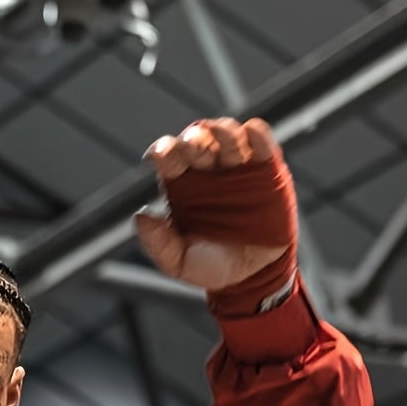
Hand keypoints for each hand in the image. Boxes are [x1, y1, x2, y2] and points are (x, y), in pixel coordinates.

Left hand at [134, 118, 296, 316]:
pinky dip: (256, 134)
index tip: (161, 154)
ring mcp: (237, 167)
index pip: (169, 158)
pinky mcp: (266, 169)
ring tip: (220, 133)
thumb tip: (141, 217)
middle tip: (192, 144)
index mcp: (183, 186)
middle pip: (198, 141)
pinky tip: (250, 133)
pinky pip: (260, 143)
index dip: (164, 149)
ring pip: (228, 135)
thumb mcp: (180, 263)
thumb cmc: (212, 267)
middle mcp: (208, 170)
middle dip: (194, 138)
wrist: (254, 275)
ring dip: (222, 130)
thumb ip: (159, 243)